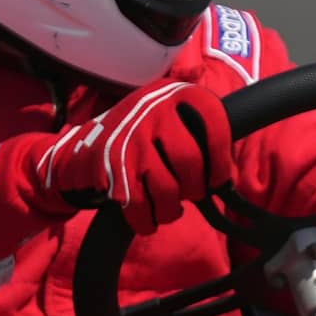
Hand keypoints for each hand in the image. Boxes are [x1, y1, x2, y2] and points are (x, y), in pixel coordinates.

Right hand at [22, 72, 233, 233]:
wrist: (88, 141)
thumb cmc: (147, 134)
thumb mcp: (177, 115)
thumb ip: (203, 134)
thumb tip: (227, 178)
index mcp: (180, 94)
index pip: (216, 127)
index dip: (222, 161)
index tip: (220, 180)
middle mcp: (155, 109)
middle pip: (190, 162)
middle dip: (195, 188)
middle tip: (189, 192)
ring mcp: (132, 137)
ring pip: (167, 189)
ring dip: (171, 209)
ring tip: (169, 207)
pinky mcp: (113, 165)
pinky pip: (139, 205)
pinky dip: (146, 221)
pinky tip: (148, 219)